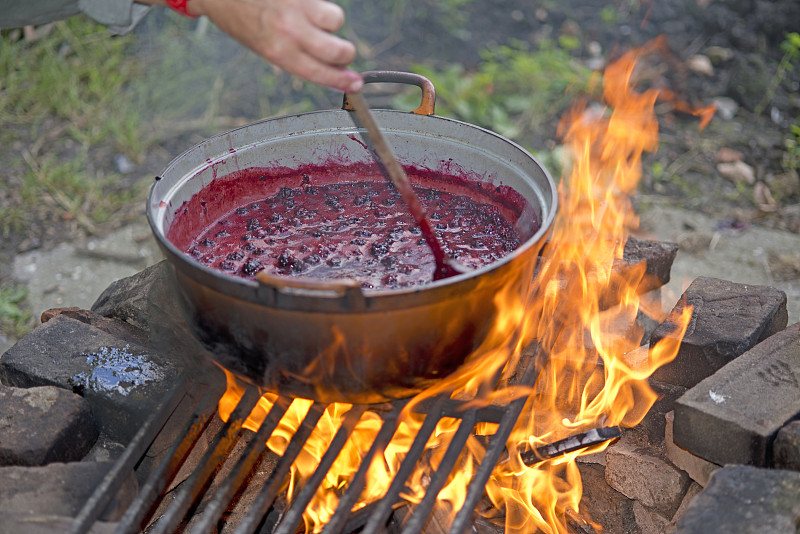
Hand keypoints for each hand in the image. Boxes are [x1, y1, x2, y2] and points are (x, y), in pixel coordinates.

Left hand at [186, 0, 362, 91]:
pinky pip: (325, 1)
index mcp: (278, 52)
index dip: (342, 81)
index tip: (357, 84)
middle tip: (339, 51)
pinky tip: (301, 6)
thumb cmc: (241, 19)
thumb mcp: (265, 47)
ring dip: (331, 22)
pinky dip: (318, 6)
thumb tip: (333, 69)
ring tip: (315, 19)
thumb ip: (298, 58)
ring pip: (336, 20)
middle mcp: (290, 31)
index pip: (320, 73)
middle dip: (345, 53)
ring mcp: (296, 7)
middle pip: (339, 50)